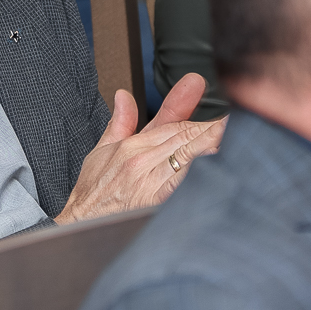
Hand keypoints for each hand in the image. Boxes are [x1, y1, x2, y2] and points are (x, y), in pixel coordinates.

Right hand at [56, 73, 223, 222]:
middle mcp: (142, 162)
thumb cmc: (94, 190)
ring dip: (208, 141)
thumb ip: (120, 121)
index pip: (168, 122)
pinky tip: (211, 158)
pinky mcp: (158, 202)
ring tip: (224, 129)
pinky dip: (198, 169)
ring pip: (187, 156)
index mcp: (131, 147)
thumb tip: (124, 96)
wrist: (85, 221)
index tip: (200, 88)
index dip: (188, 105)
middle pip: (182, 136)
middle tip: (225, 110)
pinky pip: (183, 181)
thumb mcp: (102, 149)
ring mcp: (152, 182)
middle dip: (206, 122)